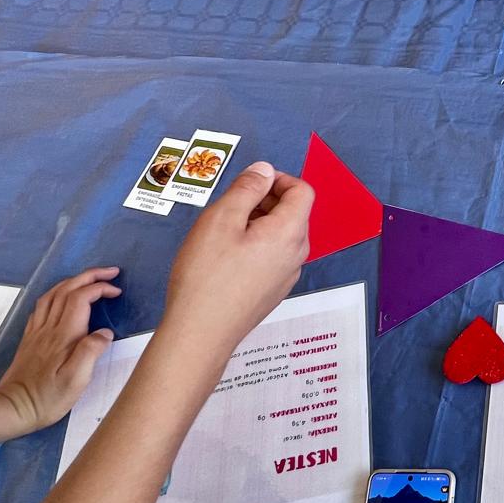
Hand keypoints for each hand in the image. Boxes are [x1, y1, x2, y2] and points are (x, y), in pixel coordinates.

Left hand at [0, 268, 120, 432]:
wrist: (12, 408)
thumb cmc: (48, 398)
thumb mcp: (76, 380)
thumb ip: (91, 352)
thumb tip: (105, 332)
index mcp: (64, 335)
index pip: (81, 298)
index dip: (100, 289)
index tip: (117, 291)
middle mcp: (49, 327)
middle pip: (67, 289)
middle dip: (89, 276)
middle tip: (110, 273)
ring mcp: (37, 331)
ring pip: (53, 294)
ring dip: (72, 281)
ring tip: (89, 280)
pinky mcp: (30, 338)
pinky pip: (42, 306)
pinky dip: (56, 294)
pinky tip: (62, 299)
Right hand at [162, 161, 312, 356]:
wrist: (200, 333)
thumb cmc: (207, 274)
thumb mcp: (221, 219)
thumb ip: (247, 189)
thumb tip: (264, 170)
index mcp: (290, 233)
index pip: (303, 191)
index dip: (278, 179)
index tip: (249, 183)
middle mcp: (297, 255)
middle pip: (293, 213)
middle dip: (265, 201)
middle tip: (229, 206)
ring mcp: (286, 277)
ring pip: (281, 236)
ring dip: (258, 223)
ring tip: (222, 232)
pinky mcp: (272, 292)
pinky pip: (272, 257)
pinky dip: (255, 246)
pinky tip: (225, 257)